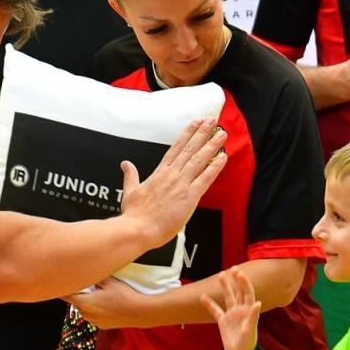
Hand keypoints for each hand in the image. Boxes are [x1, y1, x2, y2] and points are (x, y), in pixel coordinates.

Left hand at [65, 277, 141, 329]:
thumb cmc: (123, 295)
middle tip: (89, 285)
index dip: (63, 287)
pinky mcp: (101, 326)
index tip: (61, 282)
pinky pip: (94, 315)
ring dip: (89, 302)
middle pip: (76, 302)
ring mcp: (93, 322)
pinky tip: (109, 305)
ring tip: (103, 295)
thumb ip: (93, 277)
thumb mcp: (108, 281)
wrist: (139, 312)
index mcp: (84, 303)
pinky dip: (97, 310)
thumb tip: (85, 273)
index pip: (66, 295)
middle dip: (81, 294)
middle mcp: (86, 314)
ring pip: (86, 309)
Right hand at [119, 119, 226, 244]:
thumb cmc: (134, 215)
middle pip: (190, 149)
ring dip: (212, 145)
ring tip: (222, 133)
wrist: (137, 229)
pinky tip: (223, 157)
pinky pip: (205, 179)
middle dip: (202, 133)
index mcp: (159, 173)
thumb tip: (126, 164)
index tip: (196, 123)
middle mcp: (172, 175)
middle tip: (212, 120)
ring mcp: (181, 185)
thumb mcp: (130, 191)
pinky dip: (215, 167)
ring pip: (199, 160)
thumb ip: (131, 176)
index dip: (187, 134)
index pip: (176, 148)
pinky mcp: (189, 197)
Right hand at [199, 266, 260, 349]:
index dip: (244, 283)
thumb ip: (253, 316)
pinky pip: (215, 310)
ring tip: (220, 275)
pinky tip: (202, 296)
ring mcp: (231, 314)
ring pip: (228, 297)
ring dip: (224, 287)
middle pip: (238, 292)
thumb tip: (257, 302)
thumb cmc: (247, 343)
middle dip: (236, 280)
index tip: (239, 273)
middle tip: (233, 269)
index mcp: (248, 311)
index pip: (248, 293)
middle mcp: (240, 310)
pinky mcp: (223, 321)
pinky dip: (209, 303)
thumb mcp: (250, 330)